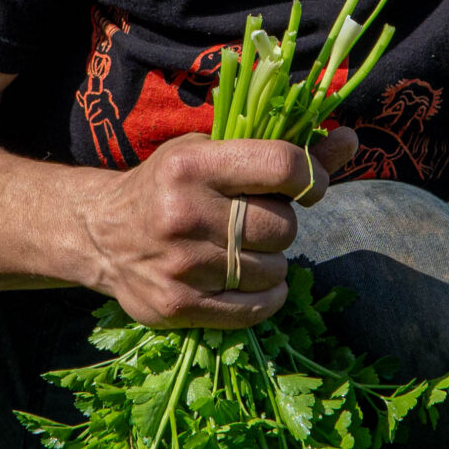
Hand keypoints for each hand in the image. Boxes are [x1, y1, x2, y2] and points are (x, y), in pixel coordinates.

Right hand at [68, 130, 356, 327]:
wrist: (98, 233)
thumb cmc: (168, 185)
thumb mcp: (212, 152)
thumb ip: (282, 151)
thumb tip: (350, 140)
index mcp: (192, 166)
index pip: (282, 167)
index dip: (310, 177)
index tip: (307, 185)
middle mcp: (184, 214)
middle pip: (282, 227)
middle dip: (282, 224)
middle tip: (258, 221)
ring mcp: (181, 265)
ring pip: (274, 270)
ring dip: (271, 262)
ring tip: (242, 250)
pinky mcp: (179, 306)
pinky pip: (257, 308)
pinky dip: (266, 296)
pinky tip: (248, 279)